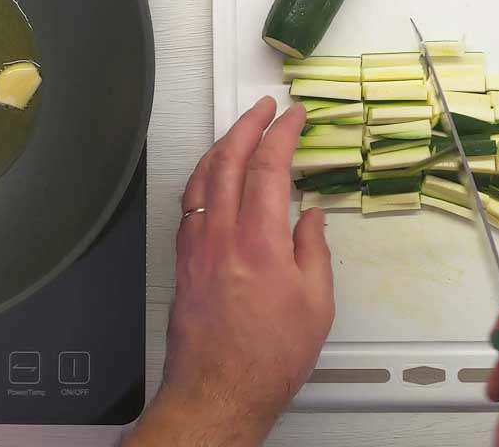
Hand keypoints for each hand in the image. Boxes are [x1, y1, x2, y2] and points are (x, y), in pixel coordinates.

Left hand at [126, 97, 334, 446]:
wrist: (218, 390)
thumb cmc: (267, 356)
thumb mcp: (316, 304)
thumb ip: (313, 250)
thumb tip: (311, 218)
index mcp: (259, 241)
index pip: (269, 166)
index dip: (282, 132)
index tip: (294, 117)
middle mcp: (221, 235)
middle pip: (229, 159)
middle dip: (247, 124)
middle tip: (265, 108)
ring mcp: (196, 246)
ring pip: (202, 178)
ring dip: (221, 146)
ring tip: (239, 132)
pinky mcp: (183, 260)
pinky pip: (189, 203)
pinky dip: (203, 178)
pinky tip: (212, 178)